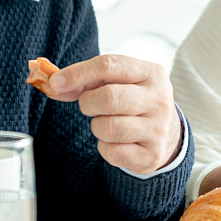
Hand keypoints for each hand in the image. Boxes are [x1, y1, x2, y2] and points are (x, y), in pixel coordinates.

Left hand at [47, 54, 180, 173]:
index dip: (77, 73)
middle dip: (88, 103)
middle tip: (89, 105)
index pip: (109, 65)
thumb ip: (86, 81)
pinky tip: (116, 141)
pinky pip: (111, 152)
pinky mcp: (151, 155)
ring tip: (107, 123)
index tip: (55, 82)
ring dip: (97, 126)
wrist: (165, 133)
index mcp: (151, 73)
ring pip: (108, 128)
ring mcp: (158, 129)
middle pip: (108, 98)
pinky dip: (105, 147)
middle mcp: (159, 99)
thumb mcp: (118, 82)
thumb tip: (54, 85)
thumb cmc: (133, 101)